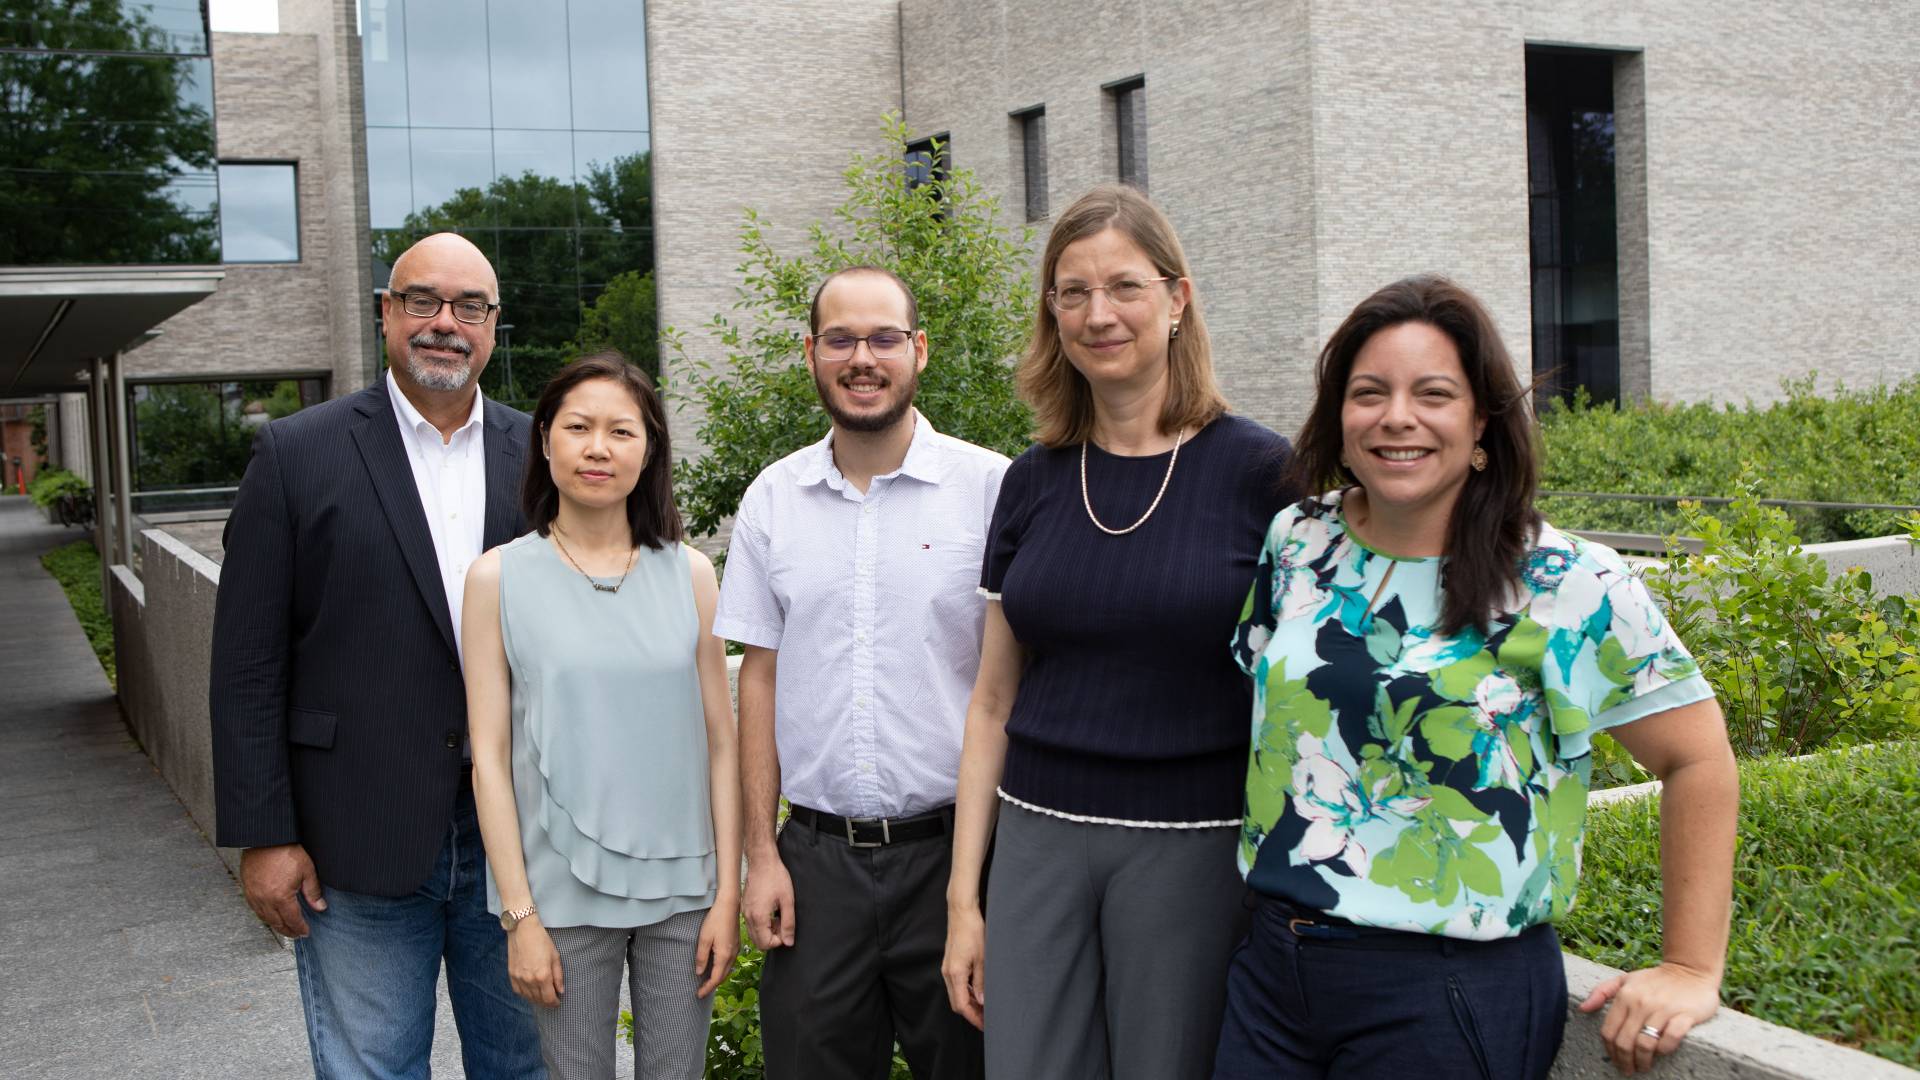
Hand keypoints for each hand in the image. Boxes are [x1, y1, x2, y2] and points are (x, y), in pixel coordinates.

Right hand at [240, 843, 323, 937]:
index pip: (292, 919)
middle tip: (296, 934)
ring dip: (275, 925)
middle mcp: (265, 900)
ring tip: (285, 928)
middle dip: (288, 931)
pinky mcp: (247, 889)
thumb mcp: (307, 870)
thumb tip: (320, 907)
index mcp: (281, 897)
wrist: (265, 838)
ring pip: (265, 918)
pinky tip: (271, 916)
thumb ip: (313, 891)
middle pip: (277, 923)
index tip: (306, 932)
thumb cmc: (286, 851)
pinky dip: (264, 916)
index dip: (300, 928)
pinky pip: (255, 909)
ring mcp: (254, 895)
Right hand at [507, 917, 564, 1006]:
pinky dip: (525, 994)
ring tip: (542, 997)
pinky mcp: (511, 975)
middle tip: (552, 1000)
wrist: (523, 930)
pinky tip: (530, 992)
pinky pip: (518, 991)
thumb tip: (561, 990)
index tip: (558, 1002)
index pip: (549, 998)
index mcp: (543, 976)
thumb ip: (558, 976)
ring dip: (536, 999)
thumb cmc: (542, 941)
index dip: (554, 1003)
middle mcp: (529, 980)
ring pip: (528, 997)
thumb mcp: (555, 956)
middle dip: (546, 1002)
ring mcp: (519, 978)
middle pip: (538, 1000)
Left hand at [694, 901, 740, 997]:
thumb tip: (700, 973)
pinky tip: (715, 967)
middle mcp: (732, 955)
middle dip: (712, 985)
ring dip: (718, 978)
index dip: (707, 988)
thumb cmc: (715, 920)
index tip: (699, 995)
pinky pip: (729, 963)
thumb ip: (702, 957)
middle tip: (701, 991)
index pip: (716, 978)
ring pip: (727, 970)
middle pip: (723, 976)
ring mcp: (736, 950)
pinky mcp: (736, 945)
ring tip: (707, 982)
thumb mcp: (704, 939)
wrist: (729, 906)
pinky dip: (722, 970)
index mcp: (724, 956)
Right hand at [743, 850, 795, 949]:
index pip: (766, 944)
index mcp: (758, 917)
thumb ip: (789, 923)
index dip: (779, 940)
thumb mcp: (788, 900)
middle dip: (772, 937)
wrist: (762, 861)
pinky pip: (751, 924)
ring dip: (767, 931)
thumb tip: (789, 941)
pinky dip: (761, 924)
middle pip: (758, 942)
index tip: (786, 928)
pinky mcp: (744, 907)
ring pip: (754, 934)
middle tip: (782, 923)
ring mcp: (744, 912)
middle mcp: (748, 917)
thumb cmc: (775, 877)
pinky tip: (770, 912)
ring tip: (777, 917)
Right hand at [941, 904, 986, 1030]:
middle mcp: (948, 973)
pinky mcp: (950, 963)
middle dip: (971, 1013)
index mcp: (955, 974)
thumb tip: (983, 1001)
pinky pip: (956, 984)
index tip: (984, 1024)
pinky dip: (966, 992)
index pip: (962, 1005)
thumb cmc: (973, 932)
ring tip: (985, 1007)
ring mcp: (947, 968)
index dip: (973, 1017)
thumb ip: (982, 982)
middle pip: (956, 1002)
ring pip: (956, 994)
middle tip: (986, 1019)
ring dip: (969, 1003)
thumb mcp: (983, 959)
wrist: (961, 913)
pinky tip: (978, 992)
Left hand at [1578, 961, 1721, 1074]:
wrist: (1690, 970)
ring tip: (1644, 1066)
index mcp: (1625, 996)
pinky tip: (1662, 1052)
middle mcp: (1641, 1003)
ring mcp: (1663, 1009)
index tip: (1615, 1060)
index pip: (1609, 1031)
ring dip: (1643, 1060)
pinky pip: (1670, 1038)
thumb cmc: (1655, 979)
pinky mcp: (1685, 1015)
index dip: (1610, 1050)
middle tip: (1629, 1069)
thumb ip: (1602, 992)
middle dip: (1624, 1060)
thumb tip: (1582, 1009)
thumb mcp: (1626, 980)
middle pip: (1625, 1042)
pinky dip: (1664, 1049)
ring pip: (1645, 1043)